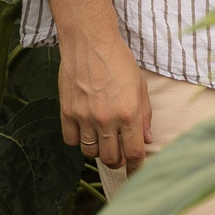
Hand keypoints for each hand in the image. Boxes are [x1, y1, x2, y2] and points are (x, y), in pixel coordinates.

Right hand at [56, 22, 151, 173]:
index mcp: (129, 113)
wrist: (90, 42)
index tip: (135, 172)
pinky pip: (71, 140)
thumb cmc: (118, 61)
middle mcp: (107, 119)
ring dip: (98, 151)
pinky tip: (85, 130)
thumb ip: (144, 115)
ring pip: (90, 153)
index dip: (135, 168)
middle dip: (117, 161)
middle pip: (111, 159)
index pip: (133, 153)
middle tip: (118, 154)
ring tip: (102, 140)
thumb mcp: (139, 86)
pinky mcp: (67, 112)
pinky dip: (78, 140)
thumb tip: (147, 139)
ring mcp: (85, 117)